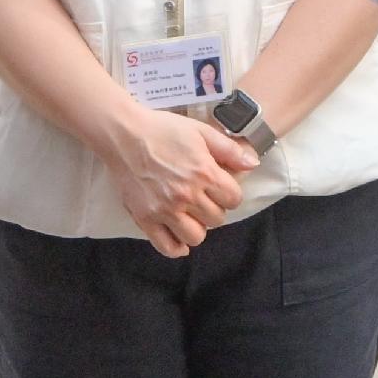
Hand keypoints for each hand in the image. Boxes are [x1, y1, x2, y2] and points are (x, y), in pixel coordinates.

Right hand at [106, 109, 256, 257]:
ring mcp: (165, 210)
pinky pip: (166, 246)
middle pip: (216, 219)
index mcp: (204, 173)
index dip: (230, 194)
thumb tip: (254, 164)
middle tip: (203, 198)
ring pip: (195, 237)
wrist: (124, 134)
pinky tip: (178, 238)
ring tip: (190, 214)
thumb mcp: (201, 131)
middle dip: (214, 209)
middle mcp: (187, 195)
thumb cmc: (163, 129)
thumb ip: (229, 149)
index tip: (220, 188)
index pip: (233, 200)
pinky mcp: (146, 219)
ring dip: (197, 227)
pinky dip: (176, 247)